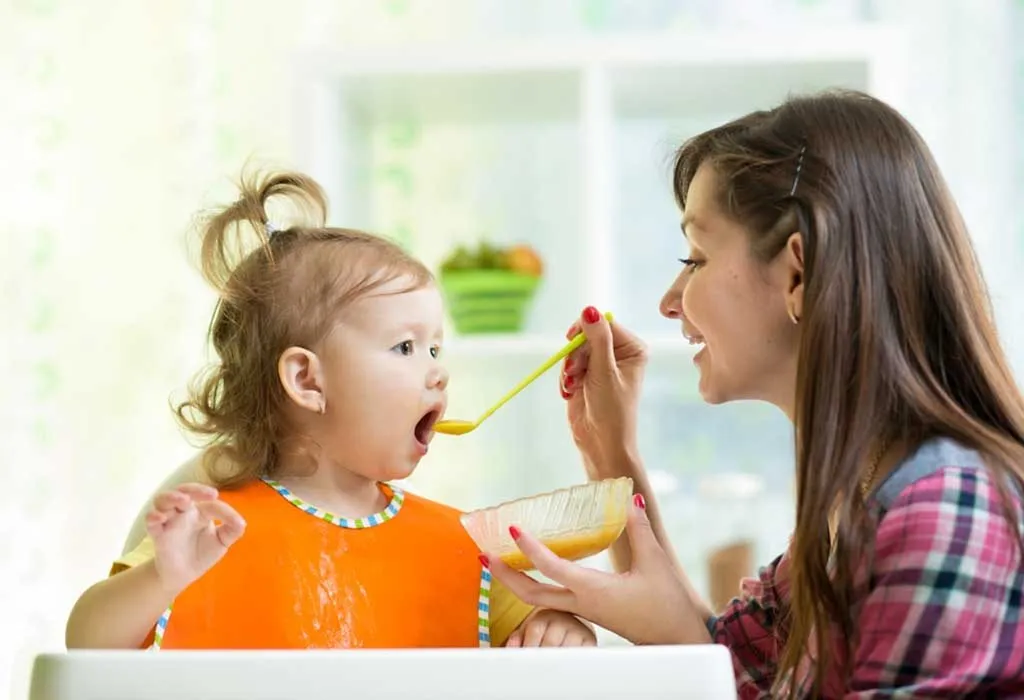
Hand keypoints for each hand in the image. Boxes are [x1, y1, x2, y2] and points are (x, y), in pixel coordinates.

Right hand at [145, 483, 245, 594]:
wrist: (183, 575)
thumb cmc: (202, 553)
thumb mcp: (221, 542)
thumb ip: (232, 531)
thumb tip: (242, 523)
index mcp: (201, 511)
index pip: (210, 503)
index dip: (223, 510)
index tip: (235, 522)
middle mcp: (183, 512)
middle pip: (183, 491)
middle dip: (194, 489)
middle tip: (209, 494)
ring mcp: (169, 521)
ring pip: (162, 500)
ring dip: (171, 497)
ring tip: (183, 500)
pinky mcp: (158, 535)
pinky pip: (150, 522)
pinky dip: (153, 517)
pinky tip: (160, 518)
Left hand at [486, 496, 708, 645]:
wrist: (677, 641)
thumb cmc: (668, 605)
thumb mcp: (655, 562)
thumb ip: (639, 529)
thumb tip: (630, 499)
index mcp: (593, 591)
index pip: (551, 568)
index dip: (530, 548)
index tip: (513, 530)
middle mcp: (582, 603)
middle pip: (530, 595)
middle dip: (503, 575)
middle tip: (483, 555)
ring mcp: (584, 611)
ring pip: (538, 601)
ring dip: (515, 582)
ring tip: (497, 562)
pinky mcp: (590, 613)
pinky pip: (553, 602)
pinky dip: (535, 586)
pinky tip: (532, 573)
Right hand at [560, 306, 646, 467]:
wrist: (601, 443)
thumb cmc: (611, 410)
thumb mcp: (604, 372)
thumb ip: (597, 340)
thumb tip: (589, 309)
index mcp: (633, 348)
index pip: (604, 323)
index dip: (585, 330)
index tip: (571, 341)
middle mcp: (619, 353)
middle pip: (587, 335)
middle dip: (575, 354)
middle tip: (573, 373)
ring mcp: (602, 365)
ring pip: (575, 350)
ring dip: (569, 368)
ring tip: (572, 386)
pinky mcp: (587, 376)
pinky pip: (569, 365)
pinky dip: (566, 378)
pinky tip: (570, 393)